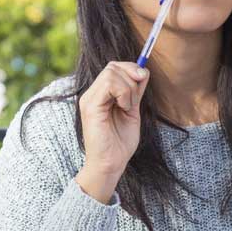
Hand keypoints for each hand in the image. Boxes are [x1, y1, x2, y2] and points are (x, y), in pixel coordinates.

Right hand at [78, 61, 150, 178]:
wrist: (110, 164)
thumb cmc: (120, 143)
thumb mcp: (132, 111)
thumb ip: (135, 92)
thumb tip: (142, 71)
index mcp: (99, 95)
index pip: (113, 68)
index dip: (131, 69)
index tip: (142, 80)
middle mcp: (91, 95)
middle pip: (112, 66)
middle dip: (131, 76)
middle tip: (135, 99)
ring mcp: (89, 100)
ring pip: (112, 73)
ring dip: (128, 88)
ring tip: (128, 107)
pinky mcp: (91, 106)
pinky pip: (109, 84)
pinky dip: (123, 93)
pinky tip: (124, 108)